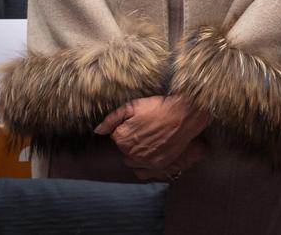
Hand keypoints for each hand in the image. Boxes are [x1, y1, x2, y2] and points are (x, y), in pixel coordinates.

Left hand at [95, 95, 210, 180]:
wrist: (182, 115)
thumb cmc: (158, 108)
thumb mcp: (132, 106)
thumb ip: (112, 119)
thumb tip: (98, 130)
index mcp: (121, 138)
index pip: (116, 137)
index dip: (126, 128)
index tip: (136, 123)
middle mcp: (130, 153)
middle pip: (124, 150)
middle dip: (130, 141)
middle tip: (143, 130)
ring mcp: (143, 161)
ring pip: (132, 161)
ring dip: (136, 153)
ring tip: (147, 141)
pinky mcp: (156, 166)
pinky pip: (142, 173)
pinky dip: (142, 166)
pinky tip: (147, 156)